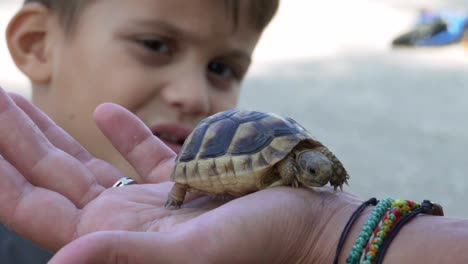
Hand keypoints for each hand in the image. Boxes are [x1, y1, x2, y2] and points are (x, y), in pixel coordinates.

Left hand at [0, 88, 359, 262]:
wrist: (312, 229)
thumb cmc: (265, 245)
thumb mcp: (195, 252)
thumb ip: (126, 257)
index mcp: (120, 239)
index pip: (37, 205)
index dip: (1, 170)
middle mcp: (127, 222)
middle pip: (53, 177)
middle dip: (15, 140)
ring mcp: (153, 201)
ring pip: (87, 163)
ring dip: (51, 133)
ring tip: (16, 101)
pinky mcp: (184, 182)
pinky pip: (142, 155)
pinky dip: (123, 131)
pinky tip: (105, 109)